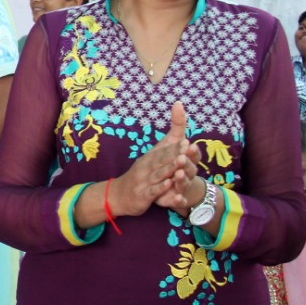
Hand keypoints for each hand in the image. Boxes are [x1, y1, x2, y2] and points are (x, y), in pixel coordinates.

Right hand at [113, 102, 195, 216]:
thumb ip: (169, 144)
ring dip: (170, 168)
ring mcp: (144, 181)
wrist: (119, 195)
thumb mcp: (153, 159)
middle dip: (175, 153)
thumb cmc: (142, 175)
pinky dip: (161, 188)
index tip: (187, 140)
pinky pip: (153, 191)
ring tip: (181, 162)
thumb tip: (178, 109)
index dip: (176, 146)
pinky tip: (169, 184)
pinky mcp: (143, 195)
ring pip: (159, 174)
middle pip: (162, 159)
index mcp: (151, 157)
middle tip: (187, 147)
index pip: (165, 150)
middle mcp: (147, 167)